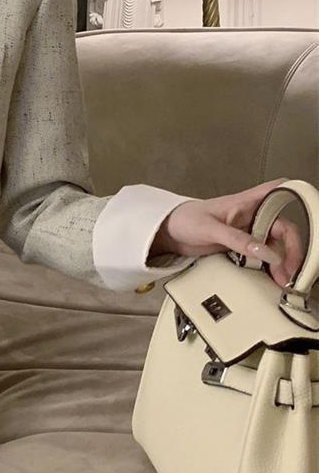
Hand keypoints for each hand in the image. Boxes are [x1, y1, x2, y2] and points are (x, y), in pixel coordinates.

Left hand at [152, 177, 305, 290]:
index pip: (277, 191)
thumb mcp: (211, 229)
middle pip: (283, 228)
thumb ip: (238, 240)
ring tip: (281, 281)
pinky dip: (269, 268)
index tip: (312, 209)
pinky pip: (262, 256)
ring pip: (275, 245)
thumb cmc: (186, 220)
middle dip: (291, 249)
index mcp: (246, 202)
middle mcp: (252, 215)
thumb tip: (267, 254)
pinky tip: (271, 280)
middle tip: (290, 272)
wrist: (168, 233)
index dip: (296, 194)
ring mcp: (248, 232)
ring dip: (282, 263)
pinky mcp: (242, 247)